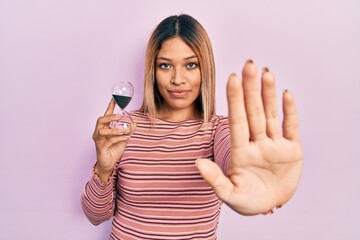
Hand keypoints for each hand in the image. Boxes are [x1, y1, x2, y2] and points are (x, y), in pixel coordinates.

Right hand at [92, 99, 135, 181]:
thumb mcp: (124, 138)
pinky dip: (118, 138)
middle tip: (120, 117)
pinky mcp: (101, 147)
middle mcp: (99, 132)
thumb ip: (128, 130)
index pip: (106, 115)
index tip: (114, 99)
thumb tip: (134, 123)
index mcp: (105, 128)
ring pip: (102, 130)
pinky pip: (108, 141)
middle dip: (110, 117)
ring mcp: (99, 140)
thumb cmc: (114, 149)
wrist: (110, 163)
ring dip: (114, 129)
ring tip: (124, 131)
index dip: (110, 106)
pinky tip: (125, 138)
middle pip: (100, 120)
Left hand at [196, 60, 302, 214]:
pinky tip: (285, 94)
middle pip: (253, 112)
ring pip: (271, 115)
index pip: (236, 120)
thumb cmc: (248, 201)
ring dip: (269, 94)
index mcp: (240, 151)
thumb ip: (215, 179)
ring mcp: (275, 145)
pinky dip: (290, 111)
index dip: (234, 100)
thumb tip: (197, 163)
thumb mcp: (230, 194)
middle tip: (248, 64)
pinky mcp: (293, 150)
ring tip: (266, 73)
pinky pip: (291, 127)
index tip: (231, 78)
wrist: (270, 206)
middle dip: (250, 89)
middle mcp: (257, 143)